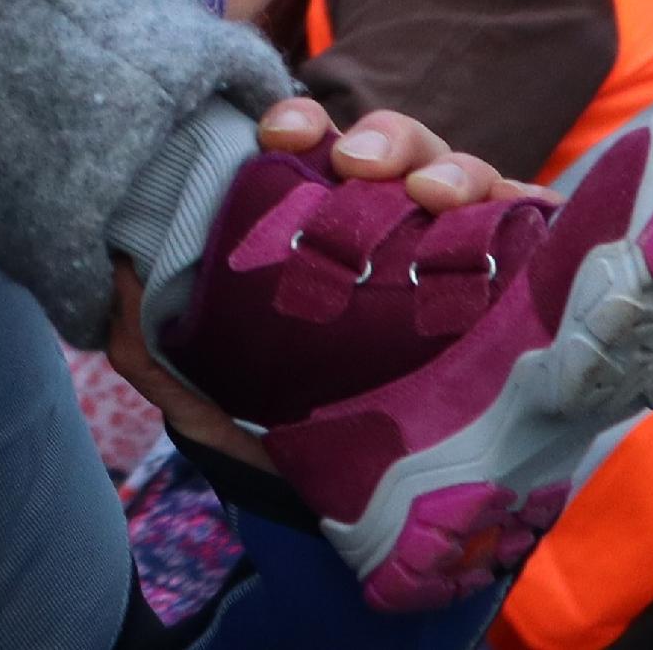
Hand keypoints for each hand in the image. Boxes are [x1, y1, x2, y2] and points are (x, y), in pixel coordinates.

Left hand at [106, 97, 533, 467]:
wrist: (373, 529)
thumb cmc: (293, 439)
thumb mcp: (215, 397)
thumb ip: (155, 347)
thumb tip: (111, 277)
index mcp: (330, 228)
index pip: (316, 150)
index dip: (299, 124)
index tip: (276, 134)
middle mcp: (402, 228)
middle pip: (399, 148)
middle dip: (379, 137)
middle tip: (354, 164)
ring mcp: (470, 254)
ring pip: (469, 176)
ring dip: (449, 170)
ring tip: (428, 195)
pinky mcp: (530, 288)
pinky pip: (541, 229)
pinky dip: (531, 208)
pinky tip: (512, 215)